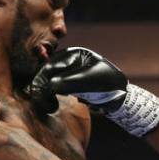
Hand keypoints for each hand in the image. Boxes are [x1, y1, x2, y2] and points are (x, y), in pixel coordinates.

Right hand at [25, 47, 158, 135]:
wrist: (121, 98)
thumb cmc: (109, 85)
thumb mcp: (89, 82)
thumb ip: (69, 82)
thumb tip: (49, 86)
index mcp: (74, 54)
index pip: (52, 65)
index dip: (42, 79)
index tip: (37, 93)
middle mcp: (69, 60)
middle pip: (48, 72)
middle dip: (42, 86)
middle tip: (42, 103)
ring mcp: (69, 71)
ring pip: (50, 80)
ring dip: (46, 92)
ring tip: (48, 106)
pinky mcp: (69, 83)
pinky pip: (55, 87)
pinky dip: (51, 95)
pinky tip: (52, 104)